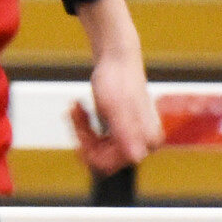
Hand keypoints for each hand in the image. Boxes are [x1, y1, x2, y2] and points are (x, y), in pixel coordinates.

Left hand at [75, 50, 161, 178]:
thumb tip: (137, 157)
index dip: (88, 150)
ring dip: (82, 130)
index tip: (79, 129)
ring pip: (97, 150)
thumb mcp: (115, 108)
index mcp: (146, 142)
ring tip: (76, 107)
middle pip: (101, 159)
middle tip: (75, 110)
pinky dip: (85, 126)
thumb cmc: (116, 79)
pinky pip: (98, 141)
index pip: (106, 165)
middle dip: (84, 137)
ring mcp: (132, 138)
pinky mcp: (122, 132)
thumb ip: (126, 133)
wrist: (117, 56)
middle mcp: (143, 145)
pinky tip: (79, 108)